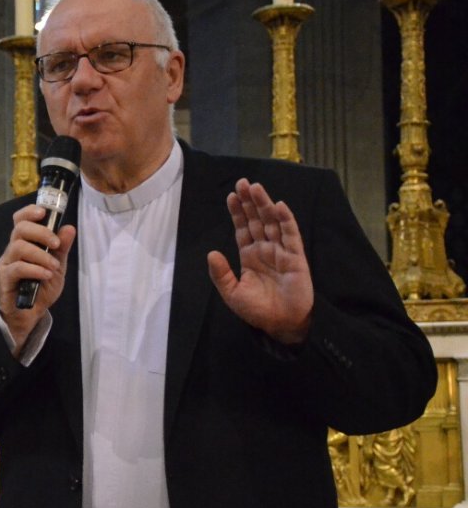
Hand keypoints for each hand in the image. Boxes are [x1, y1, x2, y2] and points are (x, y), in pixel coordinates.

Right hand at [0, 203, 75, 349]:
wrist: (30, 313)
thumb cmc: (41, 287)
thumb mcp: (57, 266)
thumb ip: (61, 248)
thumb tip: (69, 228)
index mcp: (24, 242)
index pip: (20, 220)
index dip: (29, 212)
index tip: (43, 212)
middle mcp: (12, 250)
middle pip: (20, 229)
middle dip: (41, 233)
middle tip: (55, 244)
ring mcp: (6, 264)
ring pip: (19, 247)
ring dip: (40, 255)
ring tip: (54, 267)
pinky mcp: (4, 279)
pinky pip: (17, 268)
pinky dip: (35, 270)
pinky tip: (46, 275)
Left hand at [207, 178, 313, 344]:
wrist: (282, 324)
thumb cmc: (257, 310)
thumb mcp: (232, 293)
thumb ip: (221, 274)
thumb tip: (211, 253)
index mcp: (249, 255)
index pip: (242, 228)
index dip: (237, 212)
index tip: (231, 195)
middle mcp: (265, 249)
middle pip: (257, 220)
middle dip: (249, 202)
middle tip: (243, 182)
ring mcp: (281, 251)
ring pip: (272, 222)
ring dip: (265, 205)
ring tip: (256, 187)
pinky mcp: (296, 257)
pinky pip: (291, 235)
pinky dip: (286, 220)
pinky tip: (279, 205)